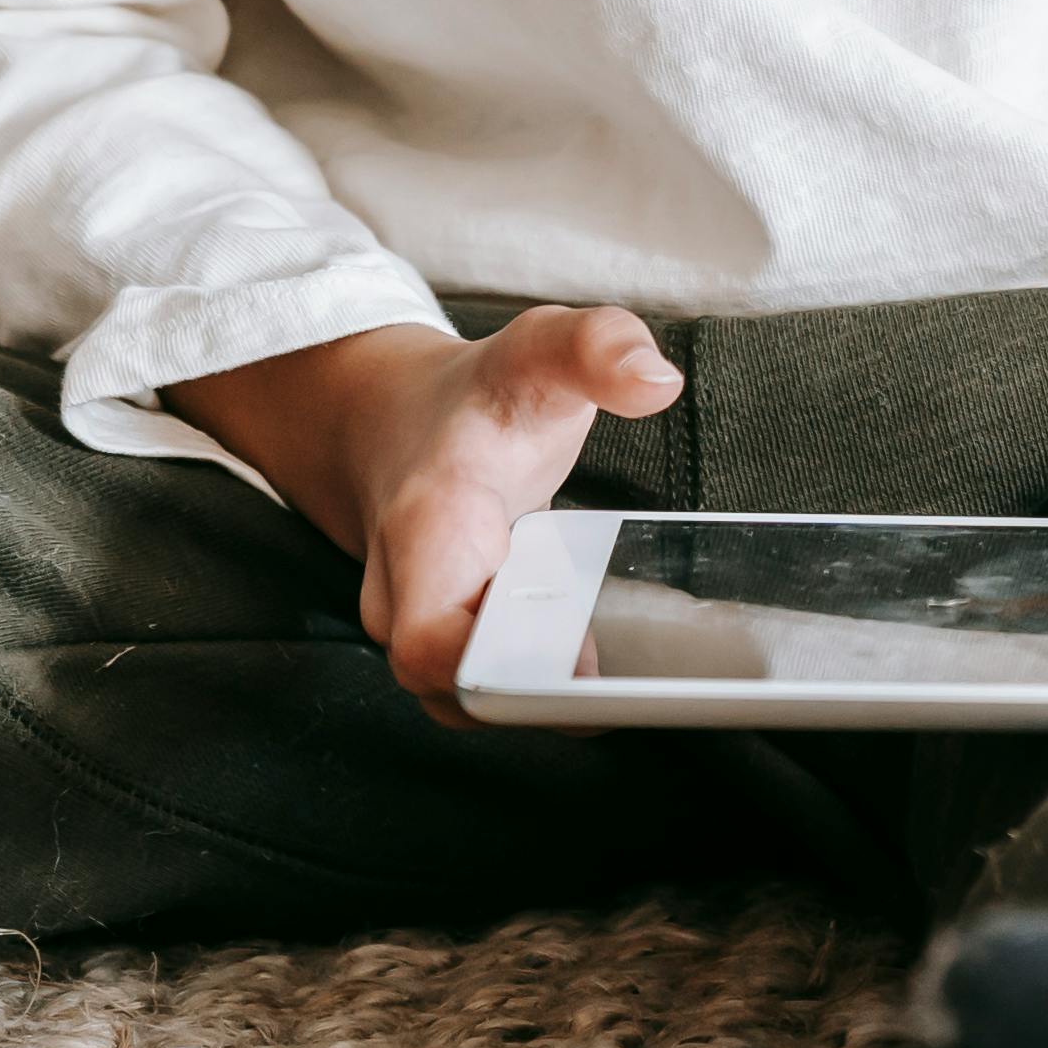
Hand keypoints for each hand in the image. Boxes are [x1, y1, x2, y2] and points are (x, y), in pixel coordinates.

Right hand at [171, 306, 680, 724]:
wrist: (390, 422)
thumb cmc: (475, 400)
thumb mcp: (539, 350)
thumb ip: (597, 347)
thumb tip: (657, 381)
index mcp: (428, 526)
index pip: (430, 642)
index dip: (499, 675)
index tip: (577, 665)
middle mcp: (406, 595)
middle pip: (461, 692)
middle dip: (544, 696)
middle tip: (629, 675)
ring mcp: (421, 629)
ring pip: (477, 700)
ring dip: (548, 696)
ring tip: (627, 668)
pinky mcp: (450, 647)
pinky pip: (492, 688)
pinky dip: (544, 685)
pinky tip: (606, 665)